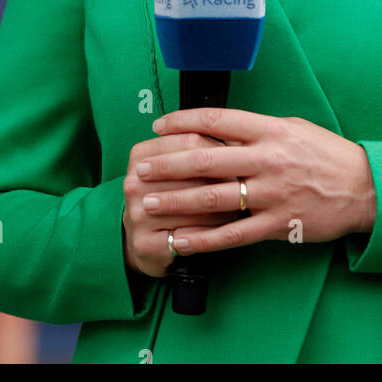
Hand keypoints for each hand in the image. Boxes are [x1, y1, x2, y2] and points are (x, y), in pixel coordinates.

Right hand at [122, 130, 243, 278]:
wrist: (144, 239)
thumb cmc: (169, 195)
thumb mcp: (175, 167)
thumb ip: (198, 147)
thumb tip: (239, 138)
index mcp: (141, 155)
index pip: (190, 139)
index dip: (220, 145)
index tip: (241, 152)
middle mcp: (133, 182)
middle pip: (193, 171)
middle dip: (225, 175)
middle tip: (248, 179)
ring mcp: (137, 214)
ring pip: (195, 204)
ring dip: (224, 205)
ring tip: (243, 203)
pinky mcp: (145, 243)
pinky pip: (191, 234)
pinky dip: (213, 231)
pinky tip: (227, 227)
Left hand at [134, 106, 376, 259]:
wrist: (363, 187)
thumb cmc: (325, 154)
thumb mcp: (292, 128)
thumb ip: (257, 129)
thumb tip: (218, 127)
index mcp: (271, 130)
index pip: (218, 120)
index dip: (183, 122)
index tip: (159, 126)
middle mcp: (268, 159)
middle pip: (207, 159)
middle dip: (168, 164)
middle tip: (141, 168)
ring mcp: (273, 194)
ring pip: (214, 197)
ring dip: (177, 201)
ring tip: (149, 202)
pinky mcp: (278, 224)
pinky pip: (234, 234)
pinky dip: (204, 239)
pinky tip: (181, 240)